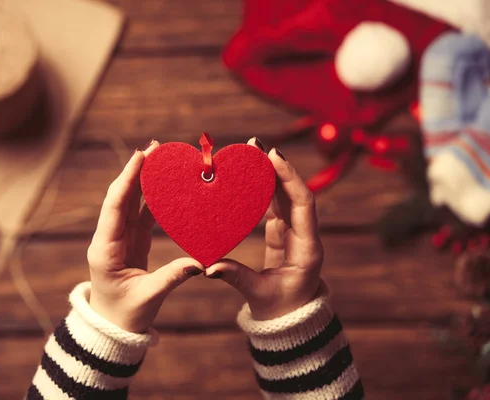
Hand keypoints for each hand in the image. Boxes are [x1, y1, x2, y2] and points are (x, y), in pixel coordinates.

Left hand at [87, 140, 203, 332]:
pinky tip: (163, 185)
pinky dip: (151, 199)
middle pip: (121, 197)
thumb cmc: (125, 315)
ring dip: (143, 180)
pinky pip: (141, 215)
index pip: (115, 207)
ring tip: (159, 158)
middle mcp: (109, 238)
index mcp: (105, 249)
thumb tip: (201, 262)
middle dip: (136, 171)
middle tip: (155, 147)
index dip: (127, 180)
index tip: (140, 156)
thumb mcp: (148, 298)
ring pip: (131, 202)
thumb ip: (172, 277)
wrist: (112, 327)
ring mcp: (119, 238)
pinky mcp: (130, 242)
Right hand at [206, 138, 322, 319]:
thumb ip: (236, 277)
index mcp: (307, 249)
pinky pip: (275, 206)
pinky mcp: (284, 234)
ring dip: (269, 175)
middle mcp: (304, 235)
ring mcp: (295, 232)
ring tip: (251, 154)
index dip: (289, 178)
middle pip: (294, 193)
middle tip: (255, 145)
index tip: (274, 156)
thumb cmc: (281, 310)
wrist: (292, 319)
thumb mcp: (259, 294)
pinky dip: (263, 190)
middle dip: (276, 168)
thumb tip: (209, 267)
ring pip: (285, 196)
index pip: (303, 204)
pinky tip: (250, 176)